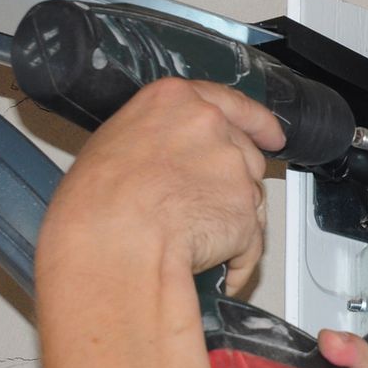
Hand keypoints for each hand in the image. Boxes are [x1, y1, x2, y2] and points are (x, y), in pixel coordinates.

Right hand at [37, 78, 284, 292]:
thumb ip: (157, 140)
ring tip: (191, 239)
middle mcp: (210, 127)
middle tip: (198, 206)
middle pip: (242, 153)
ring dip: (230, 217)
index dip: (256, 122)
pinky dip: (235, 256)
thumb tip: (160, 162)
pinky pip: (249, 239)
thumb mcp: (114, 144)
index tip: (271, 134)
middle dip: (230, 181)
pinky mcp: (245, 212)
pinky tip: (214, 265)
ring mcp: (233, 169)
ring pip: (249, 195)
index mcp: (175, 102)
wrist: (114, 240)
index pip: (230, 102)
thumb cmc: (96, 201)